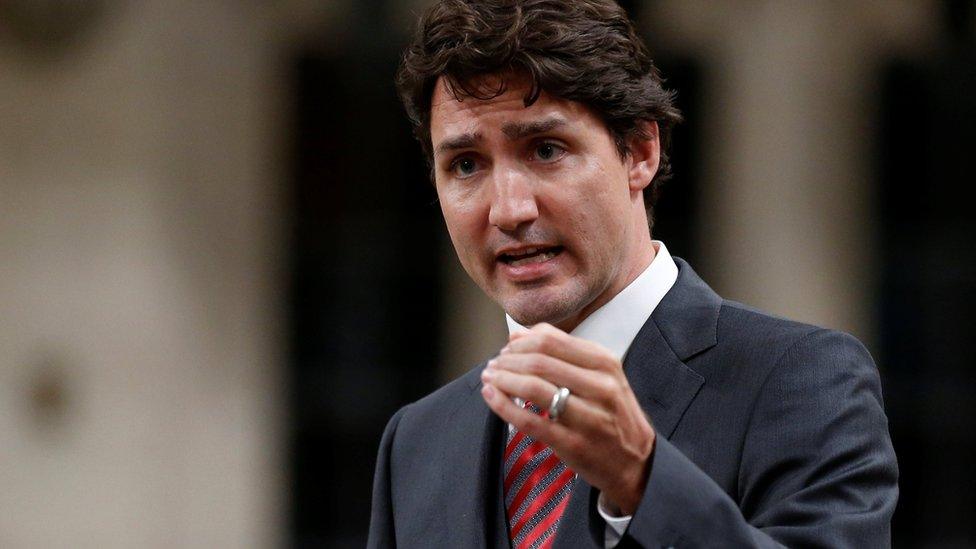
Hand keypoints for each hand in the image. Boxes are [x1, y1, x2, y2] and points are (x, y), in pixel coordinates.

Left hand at [480, 323, 655, 514]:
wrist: (637, 462)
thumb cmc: (612, 413)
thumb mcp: (600, 374)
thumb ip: (560, 350)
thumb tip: (517, 334)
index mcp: (605, 363)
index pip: (550, 340)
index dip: (520, 343)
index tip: (506, 349)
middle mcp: (600, 387)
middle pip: (539, 362)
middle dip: (507, 361)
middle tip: (493, 365)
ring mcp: (589, 417)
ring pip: (534, 389)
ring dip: (503, 380)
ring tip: (490, 378)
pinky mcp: (574, 444)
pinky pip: (530, 421)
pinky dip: (504, 407)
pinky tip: (492, 397)